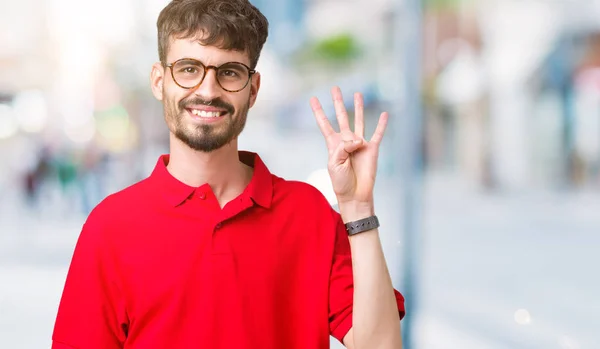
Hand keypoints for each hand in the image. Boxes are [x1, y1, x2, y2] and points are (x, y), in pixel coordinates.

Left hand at [310, 86, 388, 205]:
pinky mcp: (372, 149)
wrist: (355, 194)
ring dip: (358, 107)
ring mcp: (360, 144)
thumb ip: (343, 148)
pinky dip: (381, 124)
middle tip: (335, 88)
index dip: (318, 111)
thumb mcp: (335, 163)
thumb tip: (358, 139)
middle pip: (341, 116)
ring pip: (359, 120)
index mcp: (333, 144)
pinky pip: (378, 134)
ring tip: (357, 94)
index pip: (325, 124)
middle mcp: (346, 141)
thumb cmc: (341, 182)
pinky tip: (384, 114)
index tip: (313, 99)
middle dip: (337, 102)